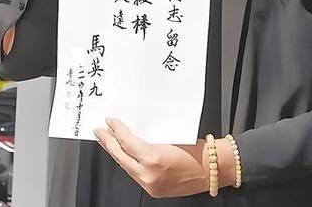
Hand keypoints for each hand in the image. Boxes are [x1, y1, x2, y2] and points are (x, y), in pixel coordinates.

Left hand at [94, 119, 235, 198]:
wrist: (211, 169)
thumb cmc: (196, 149)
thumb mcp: (171, 136)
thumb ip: (149, 137)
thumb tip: (132, 132)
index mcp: (153, 157)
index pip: (127, 142)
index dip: (117, 131)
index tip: (110, 121)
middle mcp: (148, 174)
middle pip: (121, 157)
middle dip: (108, 143)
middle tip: (99, 131)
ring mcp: (150, 185)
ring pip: (126, 167)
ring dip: (117, 153)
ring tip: (108, 142)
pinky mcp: (153, 191)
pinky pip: (135, 174)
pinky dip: (128, 163)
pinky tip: (125, 155)